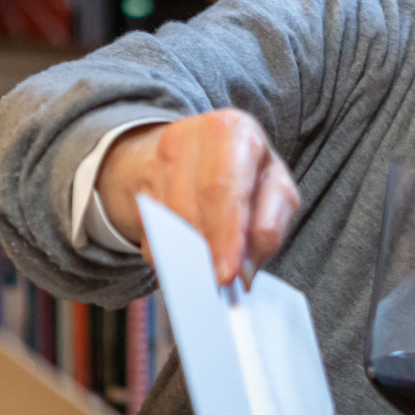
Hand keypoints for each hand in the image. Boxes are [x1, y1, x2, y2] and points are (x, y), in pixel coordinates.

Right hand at [96, 110, 299, 284]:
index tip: (228, 274)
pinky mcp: (141, 183)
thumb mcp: (273, 188)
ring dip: (188, 255)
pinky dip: (170, 253)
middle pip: (191, 206)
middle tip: (218, 283)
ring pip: (169, 222)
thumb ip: (269, 226)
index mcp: (234, 130)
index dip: (226, 233)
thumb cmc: (244, 172)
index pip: (225, 186)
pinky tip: (188, 255)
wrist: (194, 151)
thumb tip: (246, 269)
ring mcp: (159, 158)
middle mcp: (192, 136)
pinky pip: (151, 232)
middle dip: (206, 251)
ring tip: (209, 272)